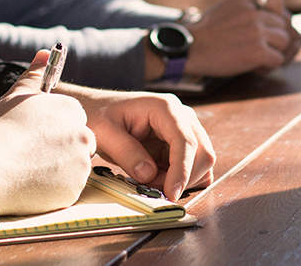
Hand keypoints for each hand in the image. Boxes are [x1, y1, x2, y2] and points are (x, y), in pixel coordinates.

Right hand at [0, 50, 94, 215]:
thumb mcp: (16, 95)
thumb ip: (35, 74)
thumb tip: (44, 53)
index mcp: (71, 110)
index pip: (73, 120)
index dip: (53, 130)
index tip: (35, 137)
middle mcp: (83, 135)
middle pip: (79, 144)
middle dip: (61, 150)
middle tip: (31, 155)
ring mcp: (81, 164)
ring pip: (74, 167)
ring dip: (58, 170)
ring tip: (28, 169)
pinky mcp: (75, 189)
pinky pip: (68, 189)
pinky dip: (54, 189)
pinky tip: (31, 184)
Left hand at [56, 86, 215, 201]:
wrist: (97, 110)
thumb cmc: (99, 115)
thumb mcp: (104, 133)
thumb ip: (126, 152)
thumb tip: (149, 174)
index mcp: (165, 107)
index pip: (185, 141)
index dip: (182, 170)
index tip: (171, 193)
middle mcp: (182, 116)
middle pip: (202, 153)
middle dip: (183, 178)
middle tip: (153, 189)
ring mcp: (184, 129)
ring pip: (202, 162)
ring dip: (182, 180)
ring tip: (151, 182)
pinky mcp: (181, 144)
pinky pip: (194, 166)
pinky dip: (182, 179)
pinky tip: (159, 180)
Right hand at [183, 0, 300, 76]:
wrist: (189, 49)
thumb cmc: (205, 33)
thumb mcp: (225, 7)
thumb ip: (248, 7)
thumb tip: (274, 18)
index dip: (276, 13)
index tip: (265, 25)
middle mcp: (254, 12)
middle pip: (284, 24)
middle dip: (276, 38)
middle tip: (260, 48)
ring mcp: (257, 31)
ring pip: (285, 42)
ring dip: (275, 52)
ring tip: (257, 58)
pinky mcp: (257, 51)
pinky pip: (278, 60)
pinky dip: (268, 66)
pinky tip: (254, 67)